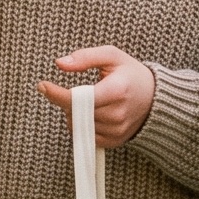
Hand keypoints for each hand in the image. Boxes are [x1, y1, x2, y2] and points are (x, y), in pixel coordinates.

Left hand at [41, 47, 155, 147]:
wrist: (156, 100)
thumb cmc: (131, 74)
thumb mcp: (112, 56)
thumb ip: (86, 57)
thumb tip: (60, 63)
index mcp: (116, 90)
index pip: (79, 98)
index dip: (57, 94)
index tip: (42, 86)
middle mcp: (117, 114)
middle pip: (75, 113)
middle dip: (68, 101)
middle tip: (80, 90)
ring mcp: (116, 131)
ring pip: (77, 126)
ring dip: (74, 114)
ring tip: (91, 101)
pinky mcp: (114, 142)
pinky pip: (85, 137)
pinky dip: (82, 125)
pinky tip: (94, 114)